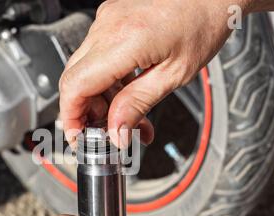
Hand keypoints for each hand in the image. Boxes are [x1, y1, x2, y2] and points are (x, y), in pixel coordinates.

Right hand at [59, 0, 250, 147]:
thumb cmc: (203, 23)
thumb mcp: (174, 74)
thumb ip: (138, 104)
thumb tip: (116, 132)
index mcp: (123, 40)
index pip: (76, 85)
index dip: (71, 116)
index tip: (78, 137)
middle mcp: (107, 26)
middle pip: (74, 79)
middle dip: (86, 112)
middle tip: (107, 132)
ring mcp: (106, 20)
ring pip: (85, 70)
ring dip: (101, 99)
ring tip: (128, 118)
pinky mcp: (111, 19)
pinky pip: (97, 56)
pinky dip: (107, 80)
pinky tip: (126, 94)